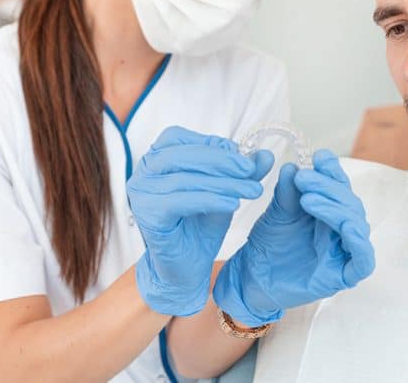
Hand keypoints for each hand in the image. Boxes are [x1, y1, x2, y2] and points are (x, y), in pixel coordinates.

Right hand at [127, 126, 273, 315]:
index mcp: (155, 159)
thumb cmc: (199, 226)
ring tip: (251, 190)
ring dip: (223, 183)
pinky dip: (209, 200)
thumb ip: (242, 172)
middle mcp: (142, 173)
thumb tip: (266, 155)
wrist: (186, 269)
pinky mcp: (147, 215)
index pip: (178, 137)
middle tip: (250, 170)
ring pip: (185, 179)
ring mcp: (141, 194)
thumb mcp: (225, 191)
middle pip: (182, 155)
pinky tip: (232, 204)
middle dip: (221, 161)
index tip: (242, 157)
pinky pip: (180, 201)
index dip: (211, 144)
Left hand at [213, 149, 375, 326]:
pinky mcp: (343, 276)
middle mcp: (341, 230)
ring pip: (356, 225)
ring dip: (336, 208)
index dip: (333, 171)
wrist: (252, 278)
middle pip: (349, 203)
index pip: (340, 186)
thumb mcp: (278, 212)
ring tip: (308, 199)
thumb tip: (292, 167)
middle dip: (328, 187)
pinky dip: (360, 243)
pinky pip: (363, 260)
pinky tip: (347, 227)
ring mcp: (344, 252)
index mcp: (330, 211)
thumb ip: (288, 192)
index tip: (319, 157)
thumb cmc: (268, 244)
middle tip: (302, 178)